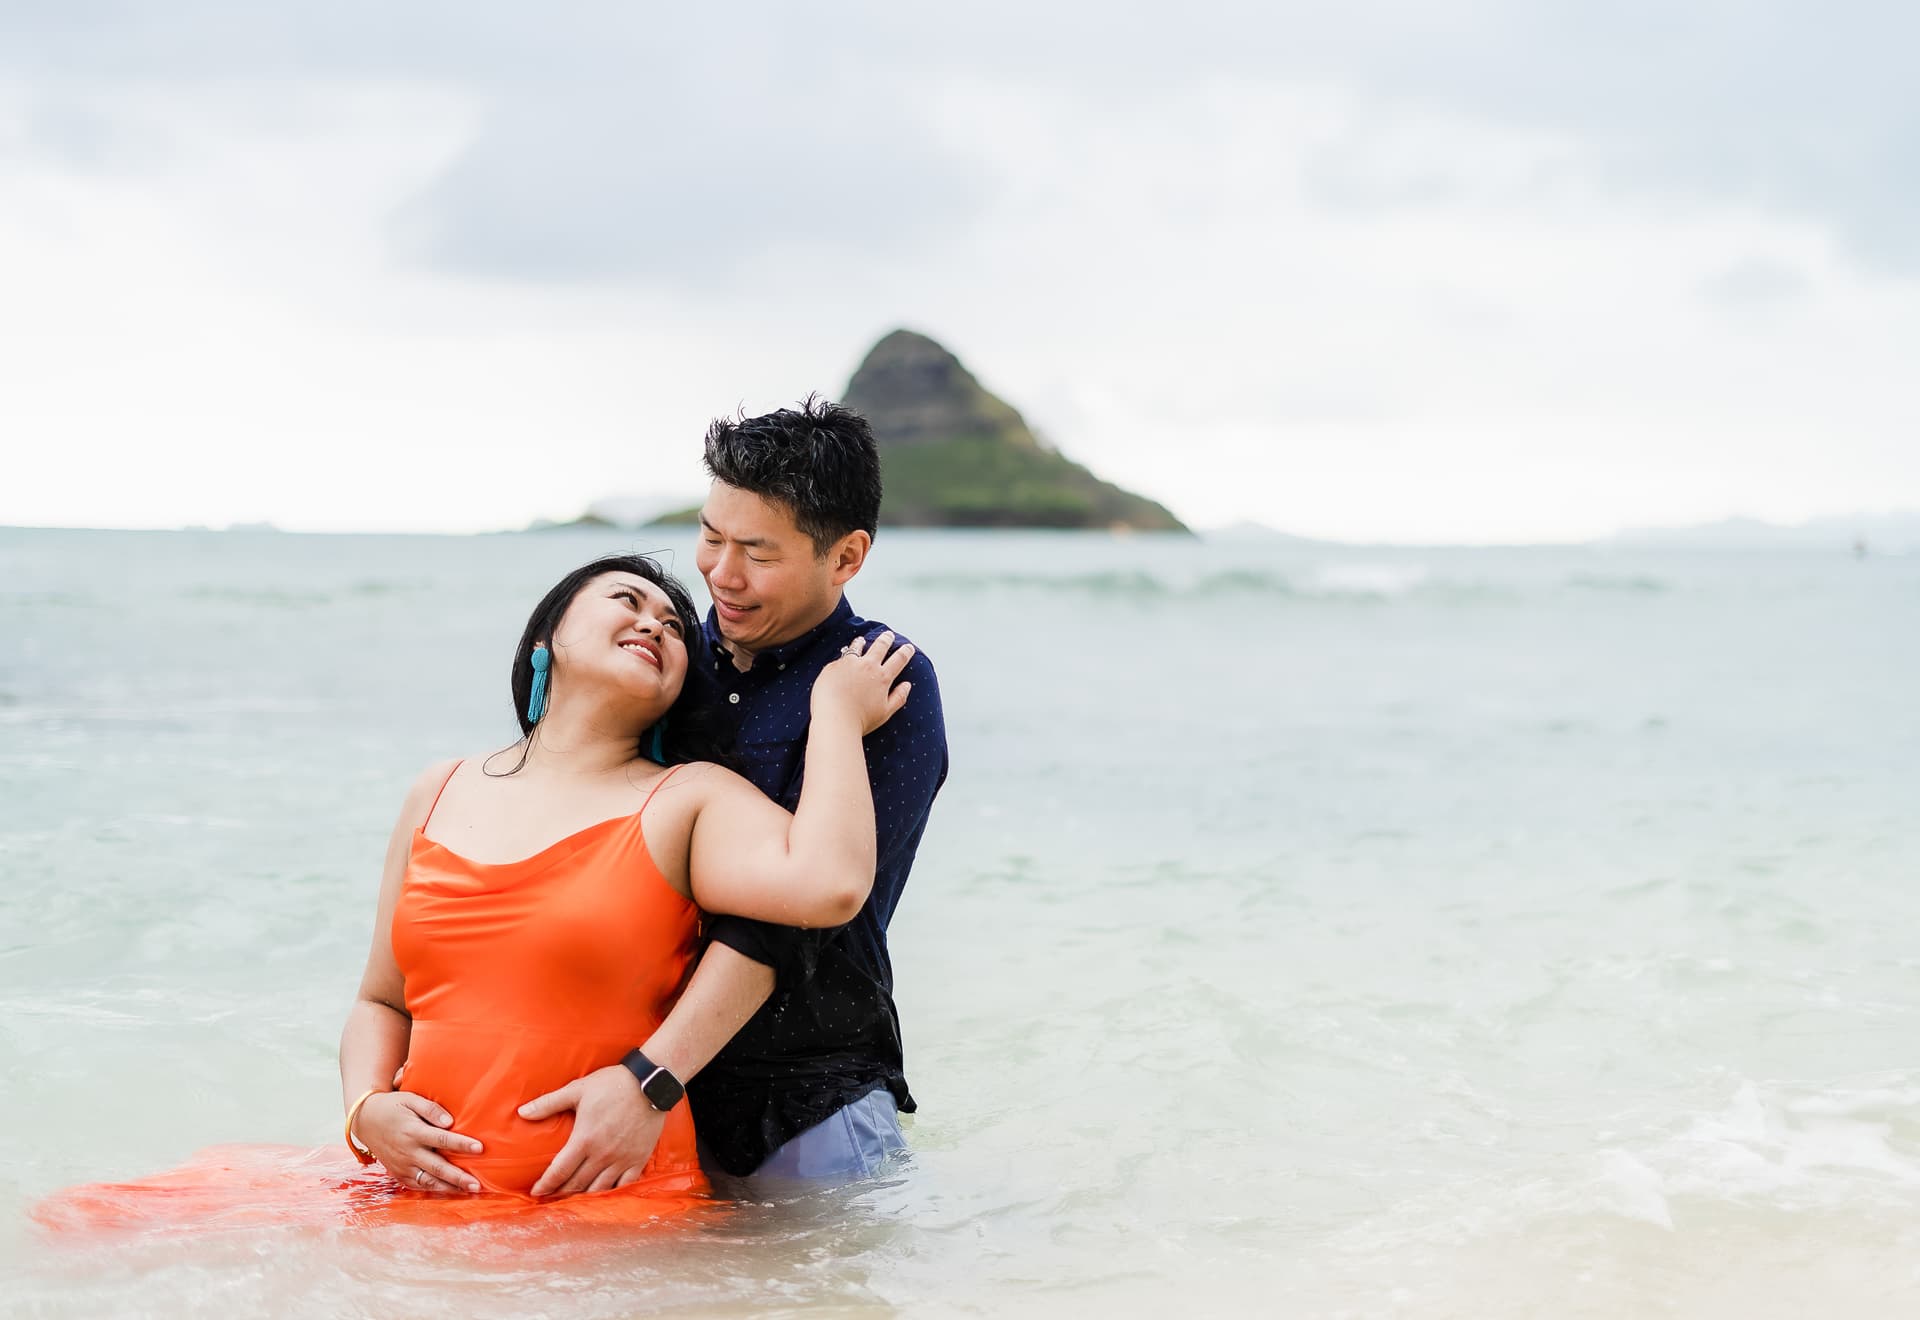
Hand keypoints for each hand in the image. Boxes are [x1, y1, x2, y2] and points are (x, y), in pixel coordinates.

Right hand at [355, 1091, 482, 1193]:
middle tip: (477, 1184)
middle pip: (437, 1167)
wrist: (365, 1120)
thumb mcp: (410, 1099)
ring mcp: (402, 1166)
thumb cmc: (392, 1107)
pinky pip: (418, 1185)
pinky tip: (450, 1192)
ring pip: (428, 1181)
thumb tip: (450, 1122)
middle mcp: (407, 1152)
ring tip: (469, 1192)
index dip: (461, 1145)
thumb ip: (431, 1109)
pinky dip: (434, 1191)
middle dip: (458, 1177)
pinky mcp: (398, 1174)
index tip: (480, 1148)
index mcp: (412, 1132)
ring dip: (449, 1188)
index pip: (441, 1140)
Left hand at [520, 1064, 669, 1197]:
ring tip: (573, 1199)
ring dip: (583, 1197)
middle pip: (576, 1184)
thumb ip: (548, 1103)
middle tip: (551, 1198)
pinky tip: (603, 1195)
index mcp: (584, 1140)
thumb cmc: (611, 1084)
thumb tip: (522, 1112)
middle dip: (561, 1193)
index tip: (536, 1192)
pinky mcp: (638, 1159)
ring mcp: (621, 1160)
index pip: (559, 1171)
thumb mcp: (577, 1090)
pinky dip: (611, 1193)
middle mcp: (602, 1155)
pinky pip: (624, 1185)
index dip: (545, 1185)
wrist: (649, 1083)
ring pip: (598, 1189)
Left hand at [810, 631, 913, 733]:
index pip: (899, 659)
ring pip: (857, 647)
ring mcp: (849, 664)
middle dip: (886, 639)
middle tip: (889, 635)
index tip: (908, 647)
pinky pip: (840, 658)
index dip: (906, 652)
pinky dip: (844, 657)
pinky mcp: (833, 667)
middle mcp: (867, 666)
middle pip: (880, 647)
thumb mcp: (885, 712)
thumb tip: (907, 685)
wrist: (834, 719)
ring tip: (862, 640)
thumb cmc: (860, 720)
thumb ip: (898, 697)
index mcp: (882, 677)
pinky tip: (842, 659)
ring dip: (861, 642)